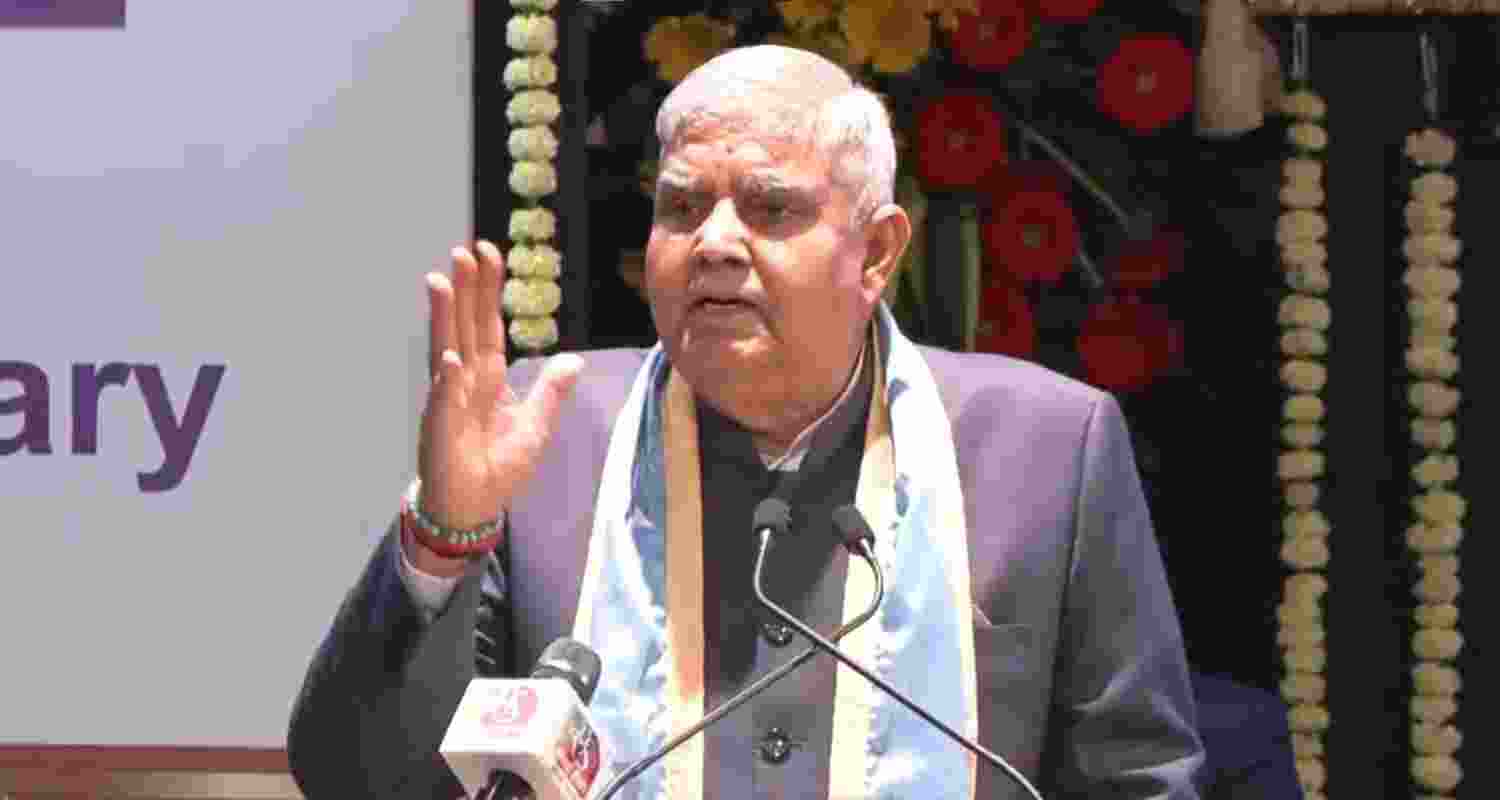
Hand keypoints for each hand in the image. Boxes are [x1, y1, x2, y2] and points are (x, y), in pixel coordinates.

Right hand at [417, 241, 582, 537]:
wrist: (472, 505)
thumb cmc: (498, 465)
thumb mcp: (537, 426)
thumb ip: (551, 391)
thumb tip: (574, 359)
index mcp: (488, 376)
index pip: (488, 324)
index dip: (489, 290)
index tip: (488, 252)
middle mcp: (465, 379)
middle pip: (466, 325)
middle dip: (466, 289)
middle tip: (464, 250)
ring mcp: (449, 400)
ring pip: (448, 350)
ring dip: (444, 318)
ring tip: (441, 281)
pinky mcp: (441, 428)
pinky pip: (445, 401)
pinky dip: (448, 382)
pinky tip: (450, 360)